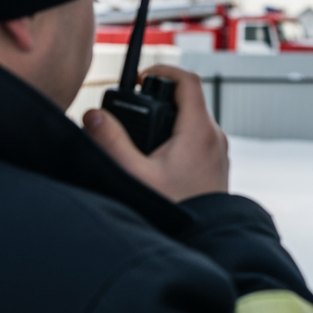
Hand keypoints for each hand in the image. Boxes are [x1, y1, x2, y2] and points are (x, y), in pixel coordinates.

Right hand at [83, 65, 228, 202]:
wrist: (205, 242)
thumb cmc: (175, 212)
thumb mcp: (135, 176)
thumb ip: (111, 142)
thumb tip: (93, 115)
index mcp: (199, 131)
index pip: (188, 80)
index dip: (163, 69)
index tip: (140, 77)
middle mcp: (214, 138)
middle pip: (189, 99)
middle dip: (160, 97)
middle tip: (134, 104)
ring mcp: (218, 153)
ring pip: (193, 120)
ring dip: (168, 118)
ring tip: (142, 131)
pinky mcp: (216, 167)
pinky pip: (198, 139)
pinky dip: (178, 136)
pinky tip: (157, 155)